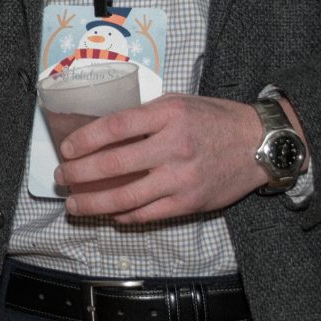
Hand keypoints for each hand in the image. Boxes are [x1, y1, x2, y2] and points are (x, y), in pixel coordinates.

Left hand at [55, 93, 302, 223]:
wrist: (258, 143)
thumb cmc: (214, 120)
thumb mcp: (178, 104)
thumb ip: (144, 117)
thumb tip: (102, 132)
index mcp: (169, 115)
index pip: (115, 127)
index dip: (85, 139)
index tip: (67, 148)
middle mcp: (175, 146)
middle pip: (114, 164)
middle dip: (79, 174)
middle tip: (61, 177)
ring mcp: (182, 178)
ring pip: (126, 197)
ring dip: (93, 203)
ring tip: (74, 204)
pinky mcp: (190, 202)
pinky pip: (148, 214)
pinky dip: (124, 216)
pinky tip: (109, 214)